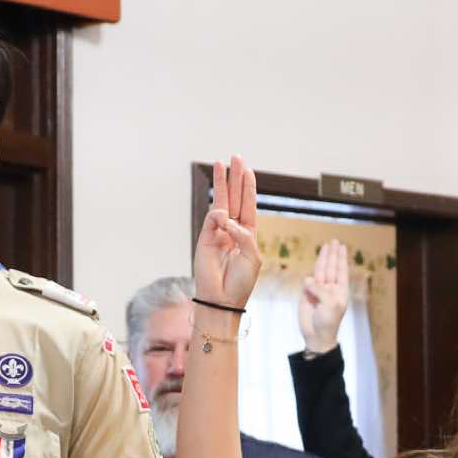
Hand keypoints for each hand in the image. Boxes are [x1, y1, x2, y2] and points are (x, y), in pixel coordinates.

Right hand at [192, 157, 261, 317]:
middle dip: (235, 177)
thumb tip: (226, 217)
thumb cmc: (240, 282)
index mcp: (247, 234)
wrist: (222, 300)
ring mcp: (217, 233)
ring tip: (221, 163)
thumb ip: (243, 234)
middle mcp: (232, 230)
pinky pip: (212, 219)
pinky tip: (223, 216)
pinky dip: (218, 216)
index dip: (248, 187)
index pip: (248, 205)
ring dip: (222, 183)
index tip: (248, 170)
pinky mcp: (205, 238)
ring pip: (220, 202)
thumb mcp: (252, 256)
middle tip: (235, 157)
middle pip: (234, 198)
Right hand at [298, 240, 351, 353]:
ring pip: (320, 271)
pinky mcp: (307, 295)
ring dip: (322, 259)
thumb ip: (321, 289)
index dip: (341, 258)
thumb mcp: (330, 304)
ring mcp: (318, 291)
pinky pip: (307, 282)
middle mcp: (330, 288)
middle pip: (331, 267)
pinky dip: (309, 279)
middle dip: (332, 254)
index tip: (342, 247)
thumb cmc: (328, 322)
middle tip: (334, 241)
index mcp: (340, 290)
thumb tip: (308, 280)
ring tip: (325, 247)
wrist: (316, 335)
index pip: (341, 270)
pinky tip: (310, 279)